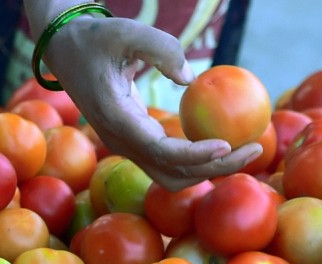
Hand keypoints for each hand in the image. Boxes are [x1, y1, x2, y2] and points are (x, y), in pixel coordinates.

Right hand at [41, 15, 262, 190]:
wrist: (64, 51)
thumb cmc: (94, 38)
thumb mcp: (123, 30)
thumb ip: (159, 47)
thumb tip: (190, 78)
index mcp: (115, 120)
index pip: (160, 151)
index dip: (195, 155)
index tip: (227, 145)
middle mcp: (121, 142)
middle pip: (173, 173)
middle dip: (217, 168)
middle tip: (256, 148)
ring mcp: (127, 147)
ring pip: (173, 175)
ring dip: (211, 169)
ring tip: (248, 149)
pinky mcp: (136, 142)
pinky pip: (171, 163)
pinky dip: (199, 160)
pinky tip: (226, 143)